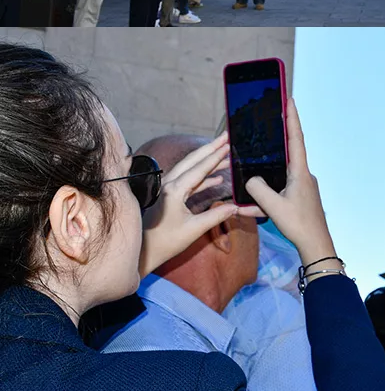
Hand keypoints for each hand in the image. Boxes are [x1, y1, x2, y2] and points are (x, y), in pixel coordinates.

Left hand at [139, 133, 255, 275]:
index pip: (199, 168)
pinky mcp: (168, 197)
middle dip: (210, 148)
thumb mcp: (194, 230)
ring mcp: (167, 190)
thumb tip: (235, 207)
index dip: (216, 156)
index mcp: (174, 190)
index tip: (229, 144)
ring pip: (190, 169)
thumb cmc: (165, 242)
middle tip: (226, 137)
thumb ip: (216, 216)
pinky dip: (203, 177)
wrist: (143, 253)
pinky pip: (188, 181)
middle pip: (192, 161)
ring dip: (208, 161)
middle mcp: (168, 185)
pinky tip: (216, 177)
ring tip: (225, 154)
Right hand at [242, 90, 334, 265]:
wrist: (315, 246)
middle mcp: (302, 176)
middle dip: (276, 138)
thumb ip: (257, 188)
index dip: (292, 118)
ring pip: (277, 176)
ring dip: (263, 175)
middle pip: (287, 152)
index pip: (296, 139)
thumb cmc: (299, 225)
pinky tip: (245, 208)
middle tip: (267, 120)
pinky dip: (262, 198)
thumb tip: (249, 179)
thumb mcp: (273, 206)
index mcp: (300, 172)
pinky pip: (276, 193)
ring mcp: (300, 187)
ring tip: (248, 168)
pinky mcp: (296, 199)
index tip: (290, 99)